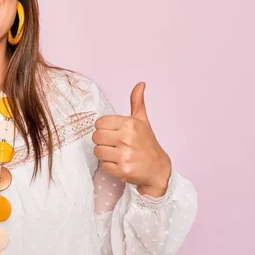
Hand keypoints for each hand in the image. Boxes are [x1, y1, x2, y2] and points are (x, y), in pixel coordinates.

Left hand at [92, 82, 171, 196]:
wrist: (158, 169)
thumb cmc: (147, 144)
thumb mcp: (143, 121)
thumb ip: (137, 102)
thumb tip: (140, 84)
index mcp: (129, 124)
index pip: (99, 123)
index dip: (103, 128)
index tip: (112, 133)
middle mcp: (126, 138)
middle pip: (96, 137)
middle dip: (102, 141)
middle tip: (113, 144)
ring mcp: (125, 155)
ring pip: (97, 151)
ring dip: (104, 154)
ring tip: (116, 153)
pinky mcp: (122, 170)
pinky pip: (103, 165)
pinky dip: (109, 166)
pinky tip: (120, 163)